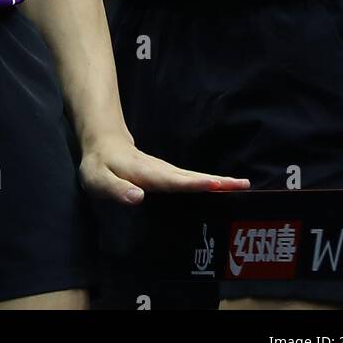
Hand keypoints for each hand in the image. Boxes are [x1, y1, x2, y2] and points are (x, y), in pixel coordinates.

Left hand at [80, 130, 250, 203]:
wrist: (103, 144)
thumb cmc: (99, 167)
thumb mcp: (98, 180)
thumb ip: (116, 189)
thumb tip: (138, 198)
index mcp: (146, 174)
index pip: (174, 181)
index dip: (195, 183)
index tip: (216, 184)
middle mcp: (161, 171)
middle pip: (193, 177)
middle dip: (219, 181)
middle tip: (244, 185)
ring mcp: (166, 171)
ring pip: (195, 176)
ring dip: (219, 181)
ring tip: (242, 185)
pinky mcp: (168, 174)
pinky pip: (191, 179)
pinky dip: (209, 182)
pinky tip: (222, 188)